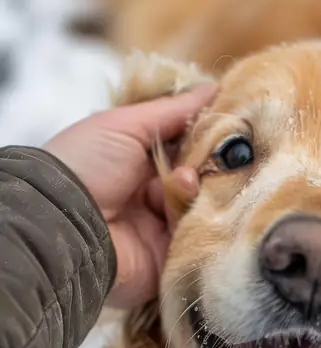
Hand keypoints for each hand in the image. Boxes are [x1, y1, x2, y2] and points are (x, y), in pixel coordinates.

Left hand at [44, 85, 214, 308]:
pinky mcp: (168, 258)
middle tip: (216, 153)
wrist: (65, 224)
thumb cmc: (85, 164)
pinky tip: (188, 203)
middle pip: (199, 179)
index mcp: (137, 163)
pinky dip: (196, 218)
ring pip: (201, 207)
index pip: (185, 149)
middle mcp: (149, 196)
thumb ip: (173, 111)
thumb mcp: (126, 124)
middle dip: (208, 164)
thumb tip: (214, 89)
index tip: (228, 125)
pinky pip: (196, 237)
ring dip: (197, 190)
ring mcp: (159, 229)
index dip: (206, 138)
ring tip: (185, 182)